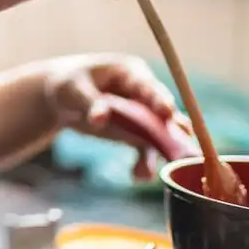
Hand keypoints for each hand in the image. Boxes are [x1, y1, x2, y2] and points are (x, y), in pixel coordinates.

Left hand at [42, 53, 187, 179]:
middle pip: (164, 114)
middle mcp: (144, 94)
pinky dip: (144, 163)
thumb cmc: (69, 84)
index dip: (160, 100)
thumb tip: (100, 119)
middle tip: (188, 152)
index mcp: (131, 73)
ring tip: (149, 172)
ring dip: (161, 155)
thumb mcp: (74, 90)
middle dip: (174, 133)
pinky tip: (137, 175)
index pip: (149, 86)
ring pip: (159, 136)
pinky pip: (146, 150)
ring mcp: (143, 115)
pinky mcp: (136, 134)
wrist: (61, 98)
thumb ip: (90, 103)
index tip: (167, 113)